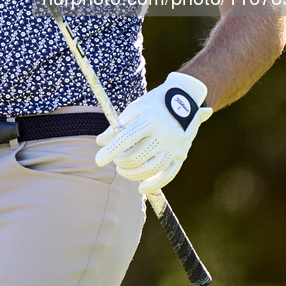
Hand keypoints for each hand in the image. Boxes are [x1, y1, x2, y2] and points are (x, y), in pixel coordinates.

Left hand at [95, 72, 211, 194]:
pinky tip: (141, 188)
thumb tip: (100, 142)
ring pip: (152, 169)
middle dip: (121, 162)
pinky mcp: (182, 154)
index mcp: (150, 119)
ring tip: (123, 171)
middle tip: (115, 160)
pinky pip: (168, 175)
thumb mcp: (136, 107)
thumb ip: (118, 125)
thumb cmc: (156, 101)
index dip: (112, 150)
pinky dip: (154, 184)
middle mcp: (163, 134)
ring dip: (133, 174)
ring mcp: (174, 146)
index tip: (98, 160)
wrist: (187, 96)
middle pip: (138, 157)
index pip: (127, 138)